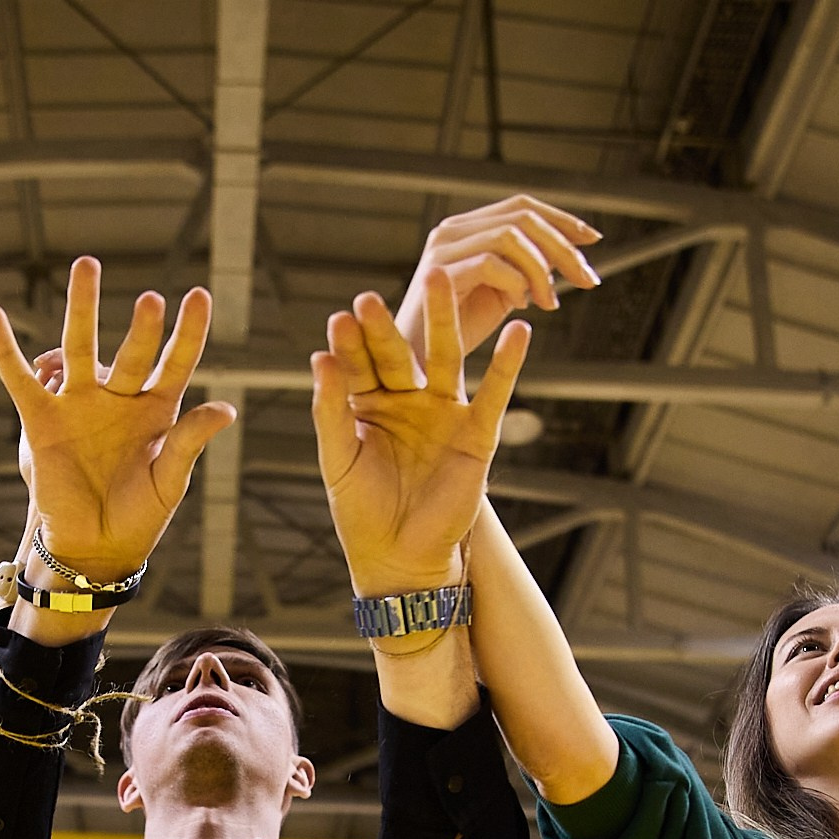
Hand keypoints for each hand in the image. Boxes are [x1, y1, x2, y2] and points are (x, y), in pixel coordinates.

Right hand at [0, 257, 234, 578]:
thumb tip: (226, 409)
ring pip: (80, 346)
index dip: (188, 332)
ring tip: (87, 265)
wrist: (93, 546)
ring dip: (83, 307)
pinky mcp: (41, 419)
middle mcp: (118, 398)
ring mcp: (79, 404)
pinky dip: (4, 348)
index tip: (199, 295)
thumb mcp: (170, 481)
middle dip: (142, 326)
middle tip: (151, 299)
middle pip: (131, 350)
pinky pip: (19, 378)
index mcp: (156, 410)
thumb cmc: (140, 516)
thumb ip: (189, 441)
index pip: (176, 361)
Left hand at [312, 272, 529, 594]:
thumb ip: (329, 411)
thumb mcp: (338, 460)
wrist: (402, 558)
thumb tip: (318, 359)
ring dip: (444, 320)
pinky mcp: (477, 433)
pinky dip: (508, 363)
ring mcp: (444, 412)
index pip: (358, 363)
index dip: (350, 343)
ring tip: (440, 281)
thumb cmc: (362, 511)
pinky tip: (520, 332)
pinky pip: (494, 393)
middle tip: (371, 297)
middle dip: (385, 327)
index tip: (340, 318)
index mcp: (368, 403)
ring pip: (444, 357)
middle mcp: (408, 399)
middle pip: (398, 352)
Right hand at [397, 196, 601, 358]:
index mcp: (468, 229)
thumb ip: (530, 268)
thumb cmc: (458, 328)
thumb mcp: (504, 291)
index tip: (594, 239)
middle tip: (586, 279)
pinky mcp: (439, 273)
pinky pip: (490, 264)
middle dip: (562, 246)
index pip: (522, 207)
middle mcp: (453, 230)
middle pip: (523, 217)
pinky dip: (516, 282)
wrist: (417, 362)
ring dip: (541, 269)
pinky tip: (522, 305)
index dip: (562, 219)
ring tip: (549, 302)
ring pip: (510, 236)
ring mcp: (443, 249)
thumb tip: (574, 256)